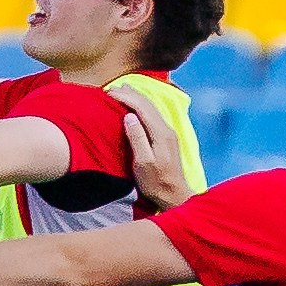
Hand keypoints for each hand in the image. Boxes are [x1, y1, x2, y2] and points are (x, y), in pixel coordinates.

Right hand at [111, 81, 191, 209]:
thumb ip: (137, 138)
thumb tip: (129, 116)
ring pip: (151, 109)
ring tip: (122, 92)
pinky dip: (141, 108)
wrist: (174, 196)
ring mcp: (168, 134)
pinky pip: (153, 116)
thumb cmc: (156, 183)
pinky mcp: (167, 139)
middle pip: (148, 105)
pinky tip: (134, 109)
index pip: (142, 107)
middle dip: (131, 94)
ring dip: (136, 99)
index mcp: (161, 133)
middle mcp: (167, 129)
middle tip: (113, 88)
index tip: (110, 92)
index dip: (126, 97)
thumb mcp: (143, 163)